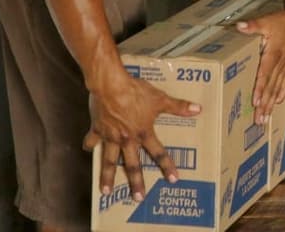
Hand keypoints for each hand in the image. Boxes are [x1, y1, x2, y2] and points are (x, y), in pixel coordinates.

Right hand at [82, 71, 200, 201]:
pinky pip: (92, 140)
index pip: (158, 153)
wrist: (111, 86)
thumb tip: (198, 109)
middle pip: (132, 164)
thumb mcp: (160, 99)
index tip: (173, 179)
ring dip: (107, 176)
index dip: (167, 166)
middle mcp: (127, 139)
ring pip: (108, 160)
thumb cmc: (137, 92)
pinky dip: (89, 144)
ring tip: (105, 191)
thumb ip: (179, 106)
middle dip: (136, 182)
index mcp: (143, 133)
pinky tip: (87, 149)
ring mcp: (111, 136)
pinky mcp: (97, 129)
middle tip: (138, 198)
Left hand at [238, 6, 284, 123]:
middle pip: (271, 87)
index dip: (260, 88)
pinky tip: (278, 102)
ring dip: (271, 104)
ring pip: (278, 88)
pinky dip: (282, 93)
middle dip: (265, 104)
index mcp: (273, 54)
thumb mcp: (267, 21)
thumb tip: (239, 26)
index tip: (255, 102)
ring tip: (266, 118)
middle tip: (259, 119)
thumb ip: (253, 25)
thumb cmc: (284, 22)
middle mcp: (280, 63)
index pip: (265, 74)